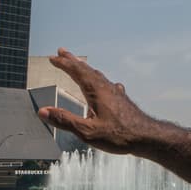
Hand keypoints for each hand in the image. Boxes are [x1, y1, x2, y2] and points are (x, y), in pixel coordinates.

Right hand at [39, 49, 157, 154]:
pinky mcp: (122, 100)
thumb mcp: (87, 132)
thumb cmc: (119, 135)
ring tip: (78, 64)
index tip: (53, 57)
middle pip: (87, 69)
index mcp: (96, 91)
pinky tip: (104, 84)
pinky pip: (106, 83)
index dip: (64, 64)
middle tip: (62, 52)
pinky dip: (98, 79)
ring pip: (97, 75)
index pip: (76, 72)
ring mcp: (115, 93)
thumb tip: (43, 111)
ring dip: (85, 68)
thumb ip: (65, 120)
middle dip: (73, 60)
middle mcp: (106, 88)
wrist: (147, 137)